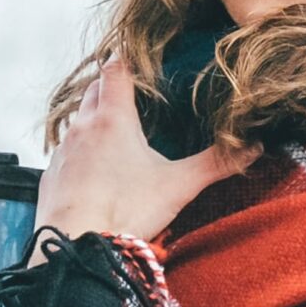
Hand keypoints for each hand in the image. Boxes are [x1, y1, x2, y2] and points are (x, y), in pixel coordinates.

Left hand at [30, 57, 258, 261]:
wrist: (76, 245)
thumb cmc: (125, 211)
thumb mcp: (178, 186)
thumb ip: (216, 164)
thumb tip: (254, 147)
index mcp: (113, 118)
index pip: (115, 70)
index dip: (126, 60)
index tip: (138, 60)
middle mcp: (83, 126)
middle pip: (93, 89)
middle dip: (110, 86)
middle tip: (131, 93)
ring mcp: (63, 150)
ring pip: (77, 119)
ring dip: (93, 118)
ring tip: (114, 131)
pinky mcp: (51, 175)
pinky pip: (65, 150)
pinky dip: (80, 150)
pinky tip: (94, 168)